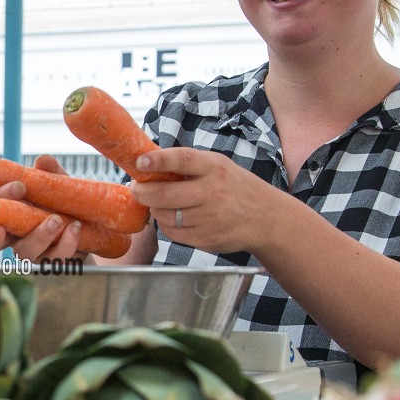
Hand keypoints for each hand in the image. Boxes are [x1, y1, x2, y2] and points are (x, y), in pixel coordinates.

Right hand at [0, 154, 83, 260]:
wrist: (93, 229)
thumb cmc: (66, 206)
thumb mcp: (60, 186)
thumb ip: (51, 174)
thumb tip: (43, 161)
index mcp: (8, 215)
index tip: (19, 186)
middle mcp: (14, 237)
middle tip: (0, 228)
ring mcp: (32, 255)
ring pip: (25, 252)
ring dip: (39, 236)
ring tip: (57, 220)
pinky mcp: (52, 265)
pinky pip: (53, 261)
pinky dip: (65, 244)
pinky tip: (75, 228)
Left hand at [128, 147, 282, 253]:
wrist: (264, 218)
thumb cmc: (234, 187)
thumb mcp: (217, 165)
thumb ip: (186, 165)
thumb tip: (146, 164)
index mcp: (214, 167)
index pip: (183, 160)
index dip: (158, 161)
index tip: (140, 161)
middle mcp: (212, 192)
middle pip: (165, 195)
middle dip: (142, 192)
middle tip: (135, 188)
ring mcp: (209, 218)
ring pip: (164, 216)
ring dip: (156, 209)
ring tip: (162, 202)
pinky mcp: (206, 239)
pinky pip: (172, 233)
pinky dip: (167, 225)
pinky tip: (176, 217)